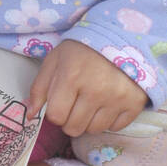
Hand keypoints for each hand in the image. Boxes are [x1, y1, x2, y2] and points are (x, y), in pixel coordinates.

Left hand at [27, 39, 148, 137]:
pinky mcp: (135, 103)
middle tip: (76, 103)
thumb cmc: (84, 49)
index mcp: (71, 77)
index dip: (55, 112)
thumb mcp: (55, 60)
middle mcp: (95, 90)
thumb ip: (39, 87)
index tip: (61, 102)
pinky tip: (108, 103)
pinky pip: (115, 127)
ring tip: (92, 102)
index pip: (56, 116)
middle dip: (70, 119)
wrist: (123, 35)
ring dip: (89, 121)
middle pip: (73, 128)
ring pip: (93, 130)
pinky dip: (109, 120)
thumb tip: (31, 115)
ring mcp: (117, 98)